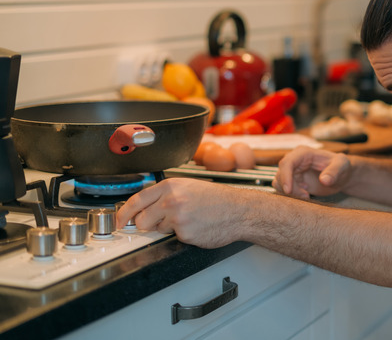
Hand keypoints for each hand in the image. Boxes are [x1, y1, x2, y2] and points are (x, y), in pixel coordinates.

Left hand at [116, 178, 248, 247]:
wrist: (239, 211)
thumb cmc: (219, 200)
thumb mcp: (190, 187)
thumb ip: (167, 194)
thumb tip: (146, 207)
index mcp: (171, 186)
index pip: (137, 200)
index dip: (123, 213)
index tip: (119, 221)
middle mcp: (171, 199)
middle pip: (141, 219)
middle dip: (147, 224)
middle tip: (162, 223)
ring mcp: (176, 217)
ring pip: (156, 230)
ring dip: (167, 229)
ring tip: (188, 221)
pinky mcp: (184, 233)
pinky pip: (174, 238)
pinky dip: (183, 235)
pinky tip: (196, 227)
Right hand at [274, 145, 352, 198]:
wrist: (342, 176)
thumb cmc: (342, 167)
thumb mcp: (342, 166)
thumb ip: (334, 172)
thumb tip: (324, 180)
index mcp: (303, 153)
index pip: (287, 163)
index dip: (285, 176)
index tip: (289, 191)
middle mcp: (295, 160)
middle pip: (280, 174)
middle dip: (290, 188)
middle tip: (306, 196)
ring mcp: (292, 170)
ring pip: (279, 182)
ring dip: (291, 192)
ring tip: (307, 195)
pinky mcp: (293, 180)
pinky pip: (283, 188)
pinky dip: (291, 194)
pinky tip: (306, 194)